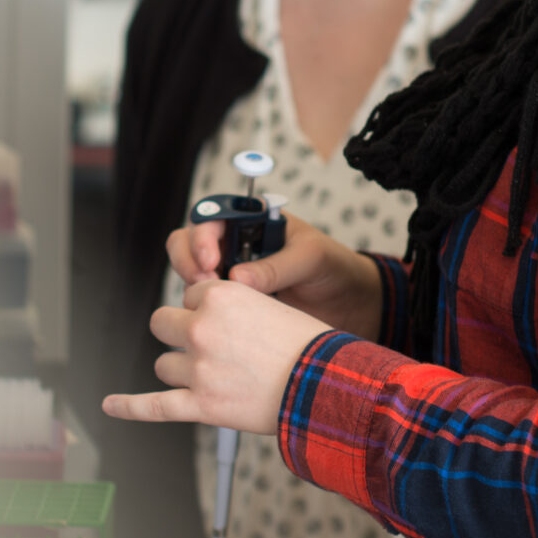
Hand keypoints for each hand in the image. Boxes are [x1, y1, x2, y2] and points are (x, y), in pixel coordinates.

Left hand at [101, 278, 330, 432]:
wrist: (327, 387)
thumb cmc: (308, 346)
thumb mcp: (269, 304)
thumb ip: (231, 307)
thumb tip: (202, 312)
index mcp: (218, 296)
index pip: (190, 296)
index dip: (207, 310)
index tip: (229, 323)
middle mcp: (201, 329)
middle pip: (162, 324)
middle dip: (180, 333)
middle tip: (208, 346)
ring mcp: (198, 369)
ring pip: (163, 364)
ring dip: (180, 370)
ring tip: (214, 378)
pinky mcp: (200, 405)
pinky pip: (152, 405)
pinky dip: (128, 407)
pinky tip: (109, 405)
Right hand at [166, 213, 381, 341]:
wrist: (349, 305)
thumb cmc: (333, 269)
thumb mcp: (311, 258)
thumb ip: (277, 266)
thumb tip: (237, 278)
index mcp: (252, 221)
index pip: (211, 216)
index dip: (202, 235)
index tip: (210, 260)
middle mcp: (234, 243)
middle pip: (188, 242)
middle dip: (188, 261)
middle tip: (204, 284)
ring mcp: (229, 273)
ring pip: (191, 274)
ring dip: (193, 288)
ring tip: (212, 305)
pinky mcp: (231, 303)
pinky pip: (205, 304)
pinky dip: (204, 310)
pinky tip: (221, 321)